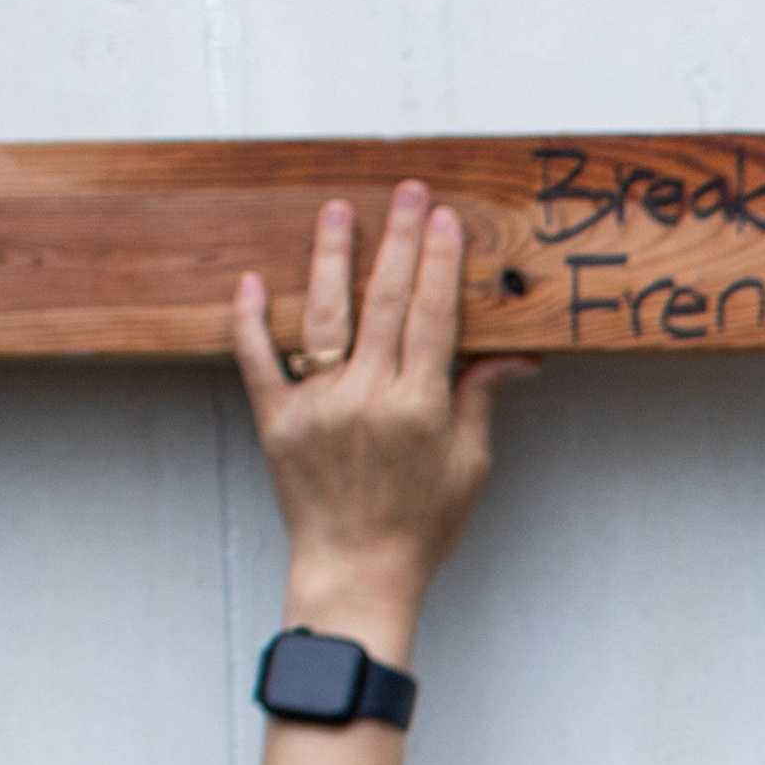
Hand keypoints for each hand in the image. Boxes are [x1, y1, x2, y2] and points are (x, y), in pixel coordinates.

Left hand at [228, 183, 526, 652]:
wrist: (357, 572)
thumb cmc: (421, 526)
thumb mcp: (468, 466)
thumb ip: (479, 401)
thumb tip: (513, 356)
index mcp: (419, 408)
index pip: (434, 318)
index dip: (441, 264)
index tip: (445, 221)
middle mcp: (368, 398)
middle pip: (386, 302)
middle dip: (400, 240)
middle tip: (407, 192)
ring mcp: (318, 407)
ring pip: (324, 317)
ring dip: (331, 258)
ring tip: (337, 211)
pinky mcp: (277, 421)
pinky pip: (258, 361)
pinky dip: (251, 320)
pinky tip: (251, 280)